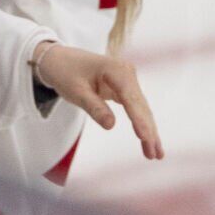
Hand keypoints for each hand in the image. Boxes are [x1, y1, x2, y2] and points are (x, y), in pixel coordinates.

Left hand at [33, 41, 163, 159]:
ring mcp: (127, 79)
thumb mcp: (75, 91)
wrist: (59, 59)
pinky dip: (141, 123)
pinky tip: (149, 140)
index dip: (139, 119)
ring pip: (141, 109)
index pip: (130, 98)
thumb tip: (110, 125)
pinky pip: (135, 108)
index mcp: (115, 69)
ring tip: (156, 154)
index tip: (146, 137)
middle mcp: (126, 72)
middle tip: (155, 155)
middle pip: (140, 106)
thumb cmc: (65, 73)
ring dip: (149, 130)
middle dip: (148, 130)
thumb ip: (93, 107)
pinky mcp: (125, 87)